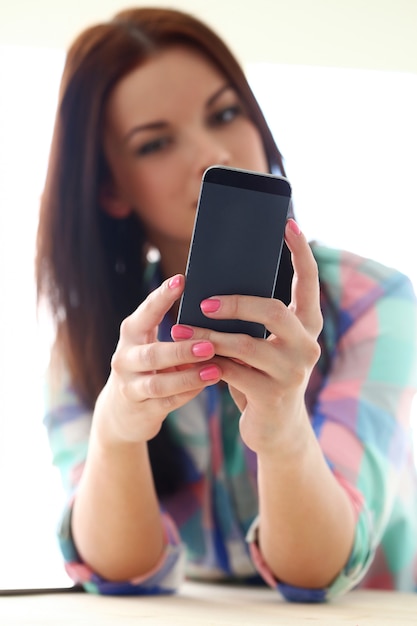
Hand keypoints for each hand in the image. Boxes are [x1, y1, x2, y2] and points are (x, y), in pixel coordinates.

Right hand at [95, 275, 221, 444]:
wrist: (122, 411)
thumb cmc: (148, 366)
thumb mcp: (151, 344)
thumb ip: (175, 331)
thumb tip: (216, 312)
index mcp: (131, 334)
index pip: (145, 313)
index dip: (162, 297)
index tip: (181, 280)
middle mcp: (125, 358)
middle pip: (153, 354)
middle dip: (182, 350)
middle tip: (210, 344)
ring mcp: (130, 386)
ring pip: (159, 383)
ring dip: (189, 377)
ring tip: (215, 370)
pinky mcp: (141, 409)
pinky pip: (167, 402)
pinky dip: (188, 393)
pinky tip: (207, 385)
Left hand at [171, 220, 321, 454]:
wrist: (276, 429)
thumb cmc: (264, 376)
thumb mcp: (264, 345)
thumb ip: (252, 323)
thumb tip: (212, 291)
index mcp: (308, 327)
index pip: (309, 283)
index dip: (300, 254)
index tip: (287, 225)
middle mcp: (308, 346)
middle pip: (273, 310)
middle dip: (235, 303)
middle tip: (203, 302)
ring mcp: (293, 371)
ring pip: (244, 343)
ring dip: (207, 336)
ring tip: (179, 331)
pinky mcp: (272, 394)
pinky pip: (231, 371)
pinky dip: (207, 363)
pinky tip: (190, 360)